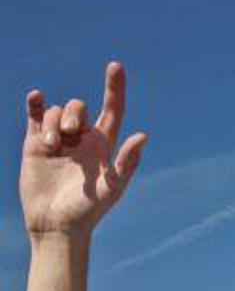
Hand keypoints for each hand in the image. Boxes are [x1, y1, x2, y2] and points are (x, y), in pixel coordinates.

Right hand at [19, 62, 146, 238]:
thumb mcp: (111, 188)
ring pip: (57, 110)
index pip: (112, 110)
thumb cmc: (88, 211)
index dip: (115, 88)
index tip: (115, 65)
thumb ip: (126, 162)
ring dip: (54, 122)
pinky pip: (36, 114)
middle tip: (69, 135)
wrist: (55, 225)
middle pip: (80, 107)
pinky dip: (36, 103)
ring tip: (51, 147)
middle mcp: (83, 139)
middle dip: (74, 114)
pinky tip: (36, 98)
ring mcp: (59, 140)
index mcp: (104, 146)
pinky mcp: (36, 143)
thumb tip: (142, 135)